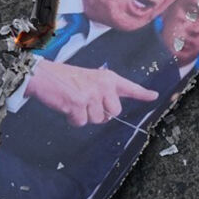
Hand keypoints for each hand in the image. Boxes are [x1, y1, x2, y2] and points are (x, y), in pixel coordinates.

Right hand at [26, 59, 158, 126]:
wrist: (44, 76)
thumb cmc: (66, 79)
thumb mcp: (91, 79)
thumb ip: (104, 92)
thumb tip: (110, 113)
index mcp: (108, 78)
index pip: (130, 87)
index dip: (143, 94)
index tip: (154, 96)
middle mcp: (103, 85)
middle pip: (114, 113)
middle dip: (101, 114)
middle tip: (87, 104)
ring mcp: (92, 94)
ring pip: (97, 120)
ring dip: (84, 117)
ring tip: (74, 103)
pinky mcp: (79, 103)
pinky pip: (81, 122)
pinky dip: (73, 120)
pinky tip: (67, 108)